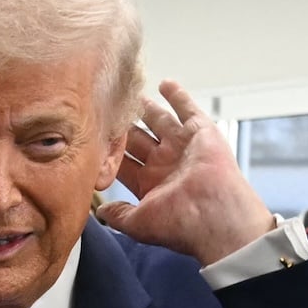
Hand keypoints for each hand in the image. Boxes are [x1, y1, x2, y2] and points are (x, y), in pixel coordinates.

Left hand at [98, 82, 275, 265]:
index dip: (108, 151)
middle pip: (137, 139)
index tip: (92, 138)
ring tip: (130, 94)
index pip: (124, 163)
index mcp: (150, 184)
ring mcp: (181, 146)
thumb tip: (100, 211)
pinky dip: (176, 95)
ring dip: (145, 108)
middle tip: (106, 108)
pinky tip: (164, 83)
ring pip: (158, 121)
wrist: (214, 216)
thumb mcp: (139, 224)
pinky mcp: (199, 132)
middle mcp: (164, 164)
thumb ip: (118, 215)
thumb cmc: (179, 224)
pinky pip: (186, 108)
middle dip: (123, 126)